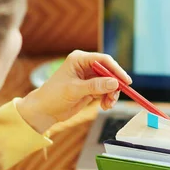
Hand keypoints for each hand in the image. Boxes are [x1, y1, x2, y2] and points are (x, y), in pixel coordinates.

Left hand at [16, 50, 130, 132]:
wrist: (44, 110)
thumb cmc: (54, 96)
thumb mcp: (75, 90)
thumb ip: (95, 86)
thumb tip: (115, 83)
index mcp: (79, 59)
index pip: (103, 60)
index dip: (116, 70)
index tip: (126, 81)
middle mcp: (85, 66)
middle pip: (109, 71)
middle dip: (115, 84)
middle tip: (115, 97)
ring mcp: (88, 77)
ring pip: (109, 83)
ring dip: (112, 94)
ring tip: (108, 105)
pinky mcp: (90, 88)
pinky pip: (105, 91)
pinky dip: (108, 98)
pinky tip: (105, 106)